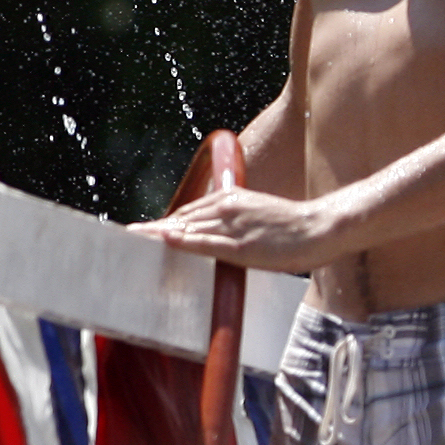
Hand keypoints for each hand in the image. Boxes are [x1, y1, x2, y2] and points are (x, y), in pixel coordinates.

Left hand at [132, 186, 338, 271]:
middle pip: (180, 219)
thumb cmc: (291, 226)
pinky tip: (164, 241)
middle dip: (153, 228)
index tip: (139, 229)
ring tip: (132, 238)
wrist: (318, 228)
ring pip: (186, 229)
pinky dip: (182, 242)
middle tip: (127, 235)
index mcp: (229, 198)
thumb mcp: (256, 213)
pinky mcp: (240, 246)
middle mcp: (226, 207)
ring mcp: (232, 226)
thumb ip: (232, 219)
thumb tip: (211, 230)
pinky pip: (204, 243)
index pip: (186, 212)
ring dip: (158, 234)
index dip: (161, 223)